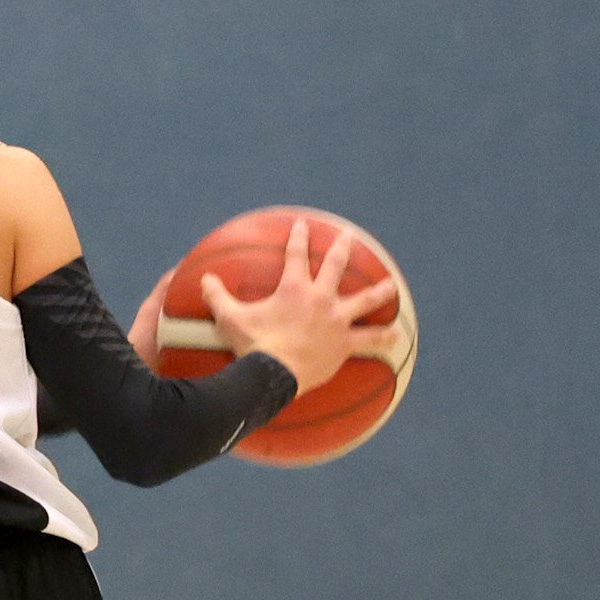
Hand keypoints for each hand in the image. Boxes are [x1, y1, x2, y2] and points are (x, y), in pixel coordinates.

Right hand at [201, 218, 400, 391]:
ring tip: (391, 286)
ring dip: (379, 292)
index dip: (298, 238)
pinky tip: (396, 336)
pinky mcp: (345, 344)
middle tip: (349, 237)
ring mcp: (337, 321)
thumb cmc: (253, 344)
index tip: (302, 225)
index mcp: (294, 289)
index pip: (296, 255)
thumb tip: (203, 280)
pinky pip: (370, 340)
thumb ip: (217, 296)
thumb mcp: (229, 318)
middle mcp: (321, 299)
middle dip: (342, 248)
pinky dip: (383, 338)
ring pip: (364, 301)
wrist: (274, 374)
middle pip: (336, 267)